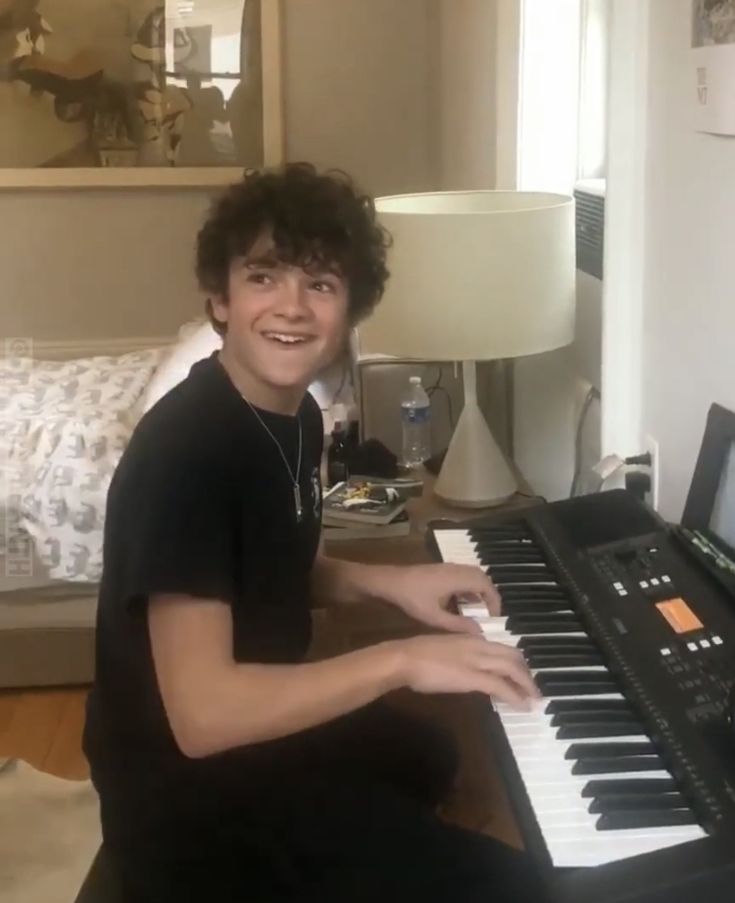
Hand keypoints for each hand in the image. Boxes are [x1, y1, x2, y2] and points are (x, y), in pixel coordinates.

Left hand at [386, 563, 499, 634]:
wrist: (388, 581)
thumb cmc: (410, 598)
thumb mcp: (433, 617)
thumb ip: (457, 625)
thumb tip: (479, 632)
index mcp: (457, 578)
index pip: (486, 585)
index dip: (494, 601)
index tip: (495, 617)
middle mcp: (455, 569)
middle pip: (482, 577)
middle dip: (489, 595)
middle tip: (490, 613)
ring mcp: (447, 568)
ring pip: (472, 575)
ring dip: (478, 590)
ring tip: (479, 610)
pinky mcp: (440, 570)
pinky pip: (462, 576)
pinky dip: (467, 587)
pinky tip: (461, 603)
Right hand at [395, 633, 539, 708]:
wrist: (405, 658)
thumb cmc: (416, 654)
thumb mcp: (443, 649)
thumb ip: (459, 654)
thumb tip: (465, 667)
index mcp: (471, 638)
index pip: (503, 647)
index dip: (517, 661)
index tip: (523, 673)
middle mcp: (479, 645)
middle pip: (514, 656)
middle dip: (527, 673)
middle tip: (534, 689)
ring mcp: (477, 660)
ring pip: (512, 669)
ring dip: (527, 685)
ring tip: (534, 698)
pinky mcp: (473, 677)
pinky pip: (501, 686)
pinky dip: (515, 696)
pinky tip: (522, 705)